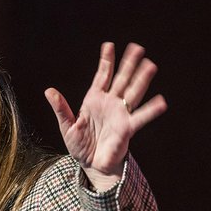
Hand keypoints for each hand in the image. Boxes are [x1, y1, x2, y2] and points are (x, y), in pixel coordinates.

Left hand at [44, 42, 166, 189]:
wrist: (91, 164)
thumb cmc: (80, 145)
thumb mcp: (66, 126)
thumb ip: (60, 108)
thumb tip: (49, 91)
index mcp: (94, 100)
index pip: (102, 76)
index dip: (106, 61)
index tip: (109, 45)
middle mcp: (110, 103)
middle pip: (121, 79)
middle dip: (128, 64)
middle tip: (137, 47)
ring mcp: (120, 114)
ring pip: (132, 93)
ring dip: (141, 79)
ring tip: (150, 65)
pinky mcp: (127, 128)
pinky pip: (140, 117)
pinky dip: (150, 110)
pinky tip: (161, 102)